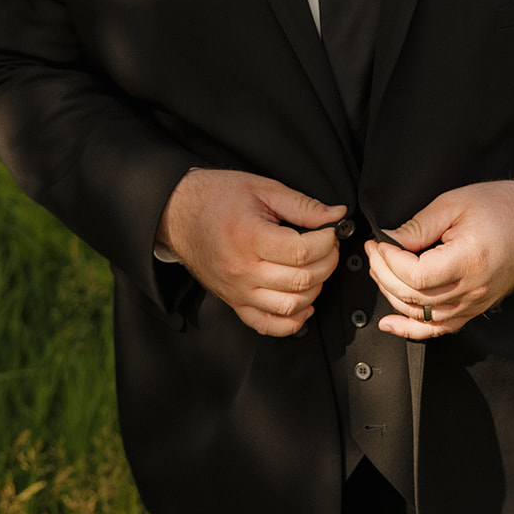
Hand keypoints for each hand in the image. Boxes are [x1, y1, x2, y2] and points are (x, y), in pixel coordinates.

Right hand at [157, 169, 342, 336]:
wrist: (178, 213)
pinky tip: (304, 302)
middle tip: (329, 246)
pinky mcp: (234, 302)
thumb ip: (302, 205)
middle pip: (301, 280)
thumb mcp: (261, 188)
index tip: (330, 230)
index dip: (327, 241)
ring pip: (290, 306)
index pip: (302, 251)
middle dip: (327, 262)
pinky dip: (292, 321)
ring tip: (317, 267)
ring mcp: (237, 291)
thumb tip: (335, 215)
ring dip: (315, 289)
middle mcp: (242, 270)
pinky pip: (267, 325)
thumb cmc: (216, 197)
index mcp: (249, 237)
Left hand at [365, 180, 513, 340]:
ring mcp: (475, 303)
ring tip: (379, 271)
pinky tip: (390, 324)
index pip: (415, 276)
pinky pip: (440, 328)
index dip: (388, 262)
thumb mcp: (454, 203)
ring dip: (393, 296)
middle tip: (373, 252)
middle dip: (383, 274)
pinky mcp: (475, 308)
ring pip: (422, 316)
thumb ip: (418, 226)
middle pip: (414, 297)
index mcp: (468, 260)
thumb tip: (388, 240)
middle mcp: (473, 289)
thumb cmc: (501, 207)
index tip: (378, 244)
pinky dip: (412, 330)